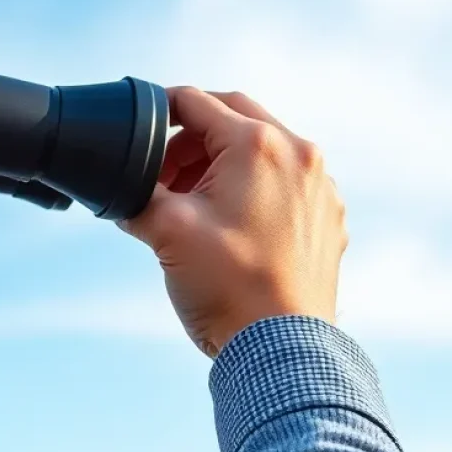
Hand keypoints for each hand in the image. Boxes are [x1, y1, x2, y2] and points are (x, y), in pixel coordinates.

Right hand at [120, 88, 347, 357]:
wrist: (281, 348)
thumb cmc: (228, 289)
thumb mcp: (165, 230)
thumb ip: (136, 194)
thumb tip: (122, 187)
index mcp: (258, 145)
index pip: (196, 104)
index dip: (158, 113)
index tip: (139, 133)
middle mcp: (300, 154)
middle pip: (234, 118)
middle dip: (192, 139)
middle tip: (165, 174)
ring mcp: (321, 186)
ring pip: (264, 149)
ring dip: (224, 162)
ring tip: (195, 201)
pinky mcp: (329, 217)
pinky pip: (288, 182)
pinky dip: (257, 187)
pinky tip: (234, 223)